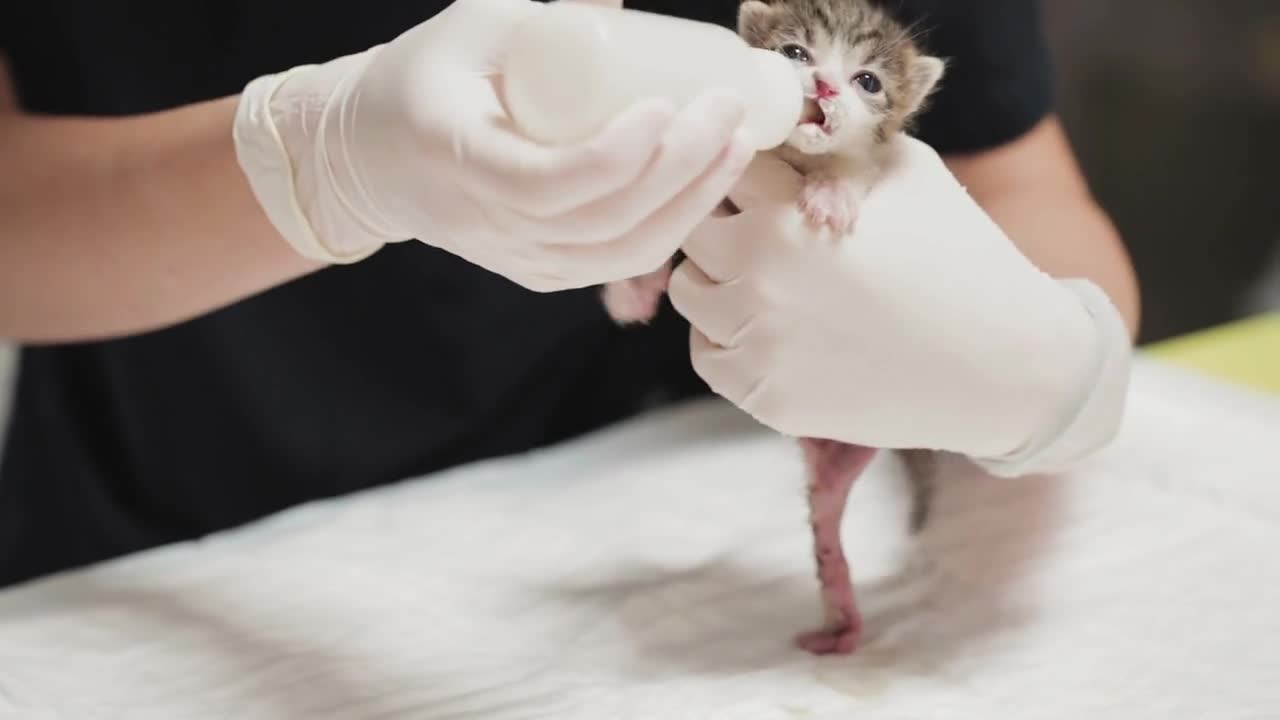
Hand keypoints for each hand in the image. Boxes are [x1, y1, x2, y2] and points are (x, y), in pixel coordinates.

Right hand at [233, 0, 753, 290]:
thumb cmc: (424, 80)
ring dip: (691, 203)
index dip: (615, 157)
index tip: (664, 107)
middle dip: (680, 170)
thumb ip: (544, 10)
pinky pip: (616, 263)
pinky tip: (708, 186)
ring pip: (618, 253)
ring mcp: (517, 258)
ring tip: (736, 145)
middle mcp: (486, 225)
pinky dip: (672, 229)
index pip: (544, 184)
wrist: (374, 158)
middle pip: (600, 221)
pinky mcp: (541, 271)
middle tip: (726, 110)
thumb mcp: (469, 27)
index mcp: (455, 158)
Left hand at [668, 136, 1130, 473]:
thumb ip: (833, 151)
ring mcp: (758, 341)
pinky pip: (708, 355)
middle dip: (724, 223)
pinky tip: (772, 329)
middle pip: (693, 228)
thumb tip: (786, 136)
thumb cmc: (962, 258)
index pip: (722, 169)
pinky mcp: (765, 396)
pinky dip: (727, 339)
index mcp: (787, 212)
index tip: (768, 182)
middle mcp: (760, 275)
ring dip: (717, 280)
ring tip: (768, 282)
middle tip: (764, 233)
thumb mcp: (908, 173)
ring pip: (689, 292)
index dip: (747, 172)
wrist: (1003, 365)